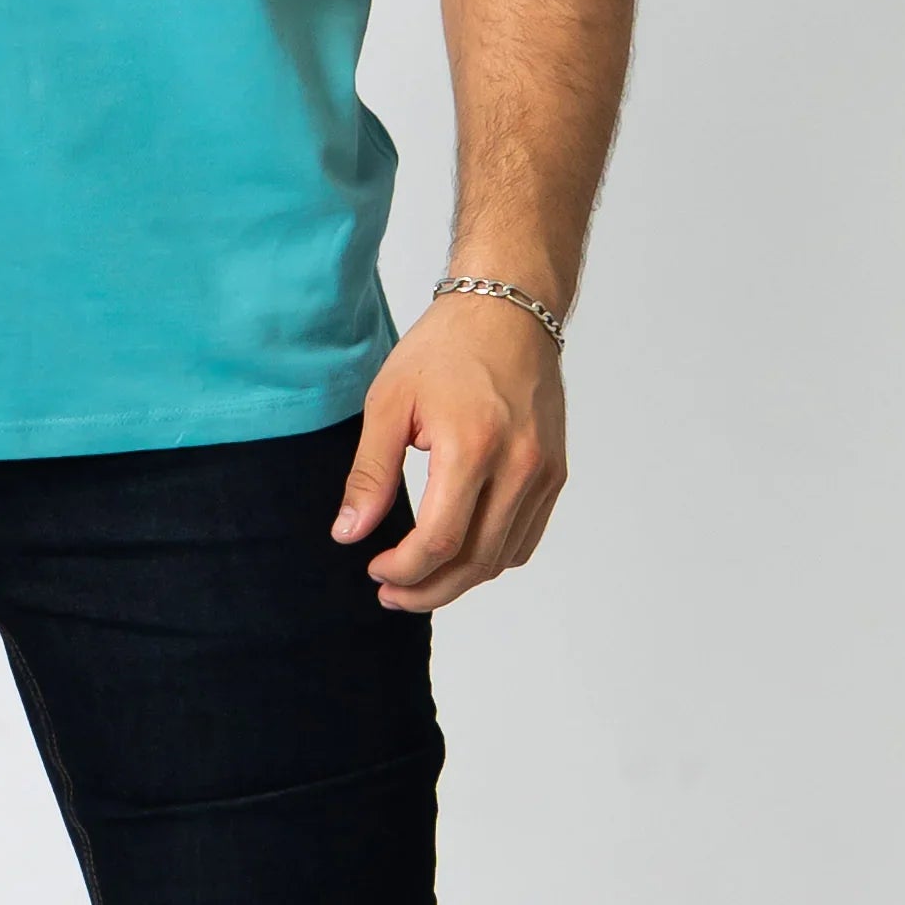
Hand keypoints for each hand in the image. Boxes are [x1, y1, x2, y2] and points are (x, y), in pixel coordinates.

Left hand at [333, 293, 568, 611]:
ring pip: (502, 558)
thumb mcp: (389, 402)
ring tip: (418, 579)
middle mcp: (519, 465)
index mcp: (474, 446)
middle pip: (474, 562)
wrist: (508, 311)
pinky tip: (457, 553)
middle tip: (390, 594)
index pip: (439, 540)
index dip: (402, 569)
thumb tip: (349, 534)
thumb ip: (371, 474)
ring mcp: (544, 472)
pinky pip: (525, 539)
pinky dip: (491, 558)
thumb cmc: (445, 349)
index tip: (373, 569)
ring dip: (459, 580)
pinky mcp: (555, 473)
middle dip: (427, 590)